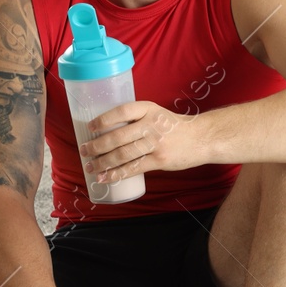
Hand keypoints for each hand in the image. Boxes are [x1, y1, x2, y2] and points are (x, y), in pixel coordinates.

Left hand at [79, 101, 207, 183]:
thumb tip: (107, 131)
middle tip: (84, 150)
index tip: (91, 127)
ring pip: (123, 154)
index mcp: (149, 109)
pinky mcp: (160, 160)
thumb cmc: (174, 126)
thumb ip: (136, 119)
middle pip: (119, 136)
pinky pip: (134, 168)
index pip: (122, 111)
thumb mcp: (156, 114)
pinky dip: (117, 174)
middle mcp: (152, 125)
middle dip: (97, 145)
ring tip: (90, 166)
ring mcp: (156, 143)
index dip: (104, 119)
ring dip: (103, 162)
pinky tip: (105, 177)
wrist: (201, 138)